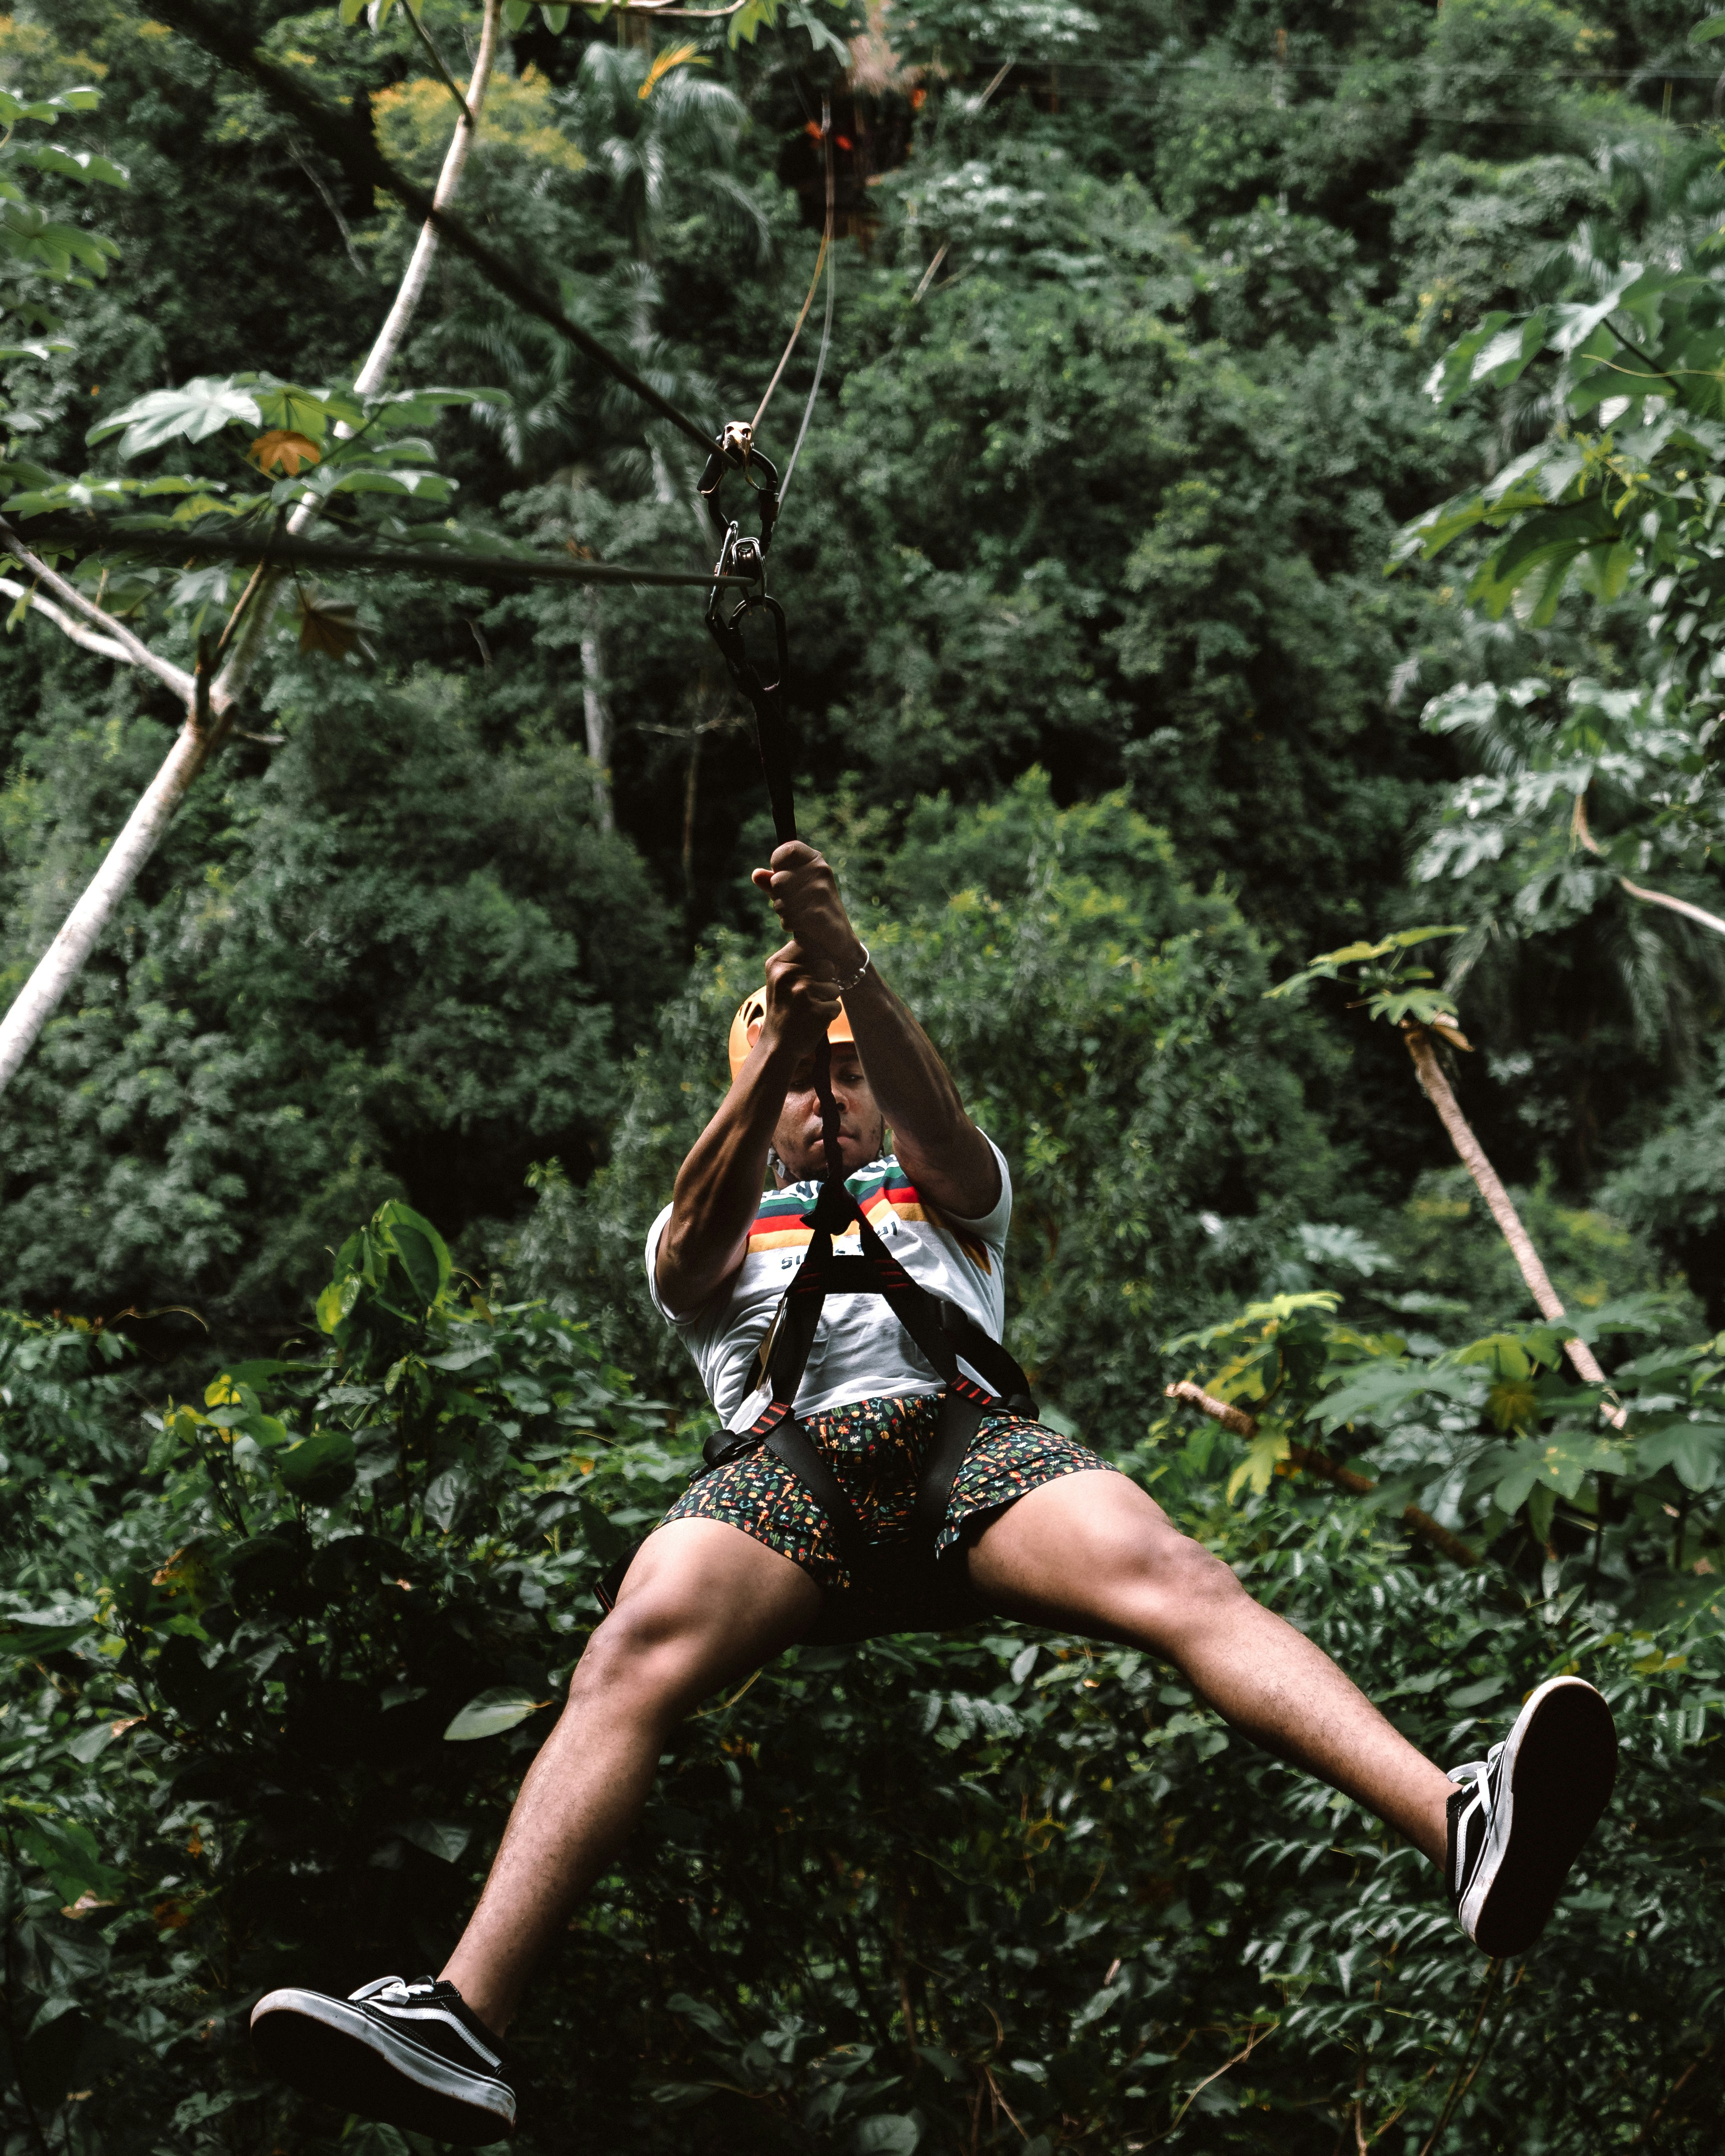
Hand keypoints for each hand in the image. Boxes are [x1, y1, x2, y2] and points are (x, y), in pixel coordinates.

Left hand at [751, 842, 864, 973]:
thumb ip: (773, 881)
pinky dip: (791, 925)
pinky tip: (804, 925)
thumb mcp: (794, 890)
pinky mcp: (818, 913)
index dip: (778, 863)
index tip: (782, 874)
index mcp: (815, 860)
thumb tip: (756, 874)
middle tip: (797, 902)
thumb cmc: (813, 907)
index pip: (787, 849)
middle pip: (777, 880)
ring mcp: (820, 891)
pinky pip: (787, 919)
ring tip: (801, 914)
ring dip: (785, 911)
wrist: (838, 938)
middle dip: (780, 896)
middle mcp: (820, 871)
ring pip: (780, 901)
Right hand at [759, 940, 840, 1056]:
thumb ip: (800, 961)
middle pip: (827, 965)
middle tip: (808, 997)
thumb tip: (829, 948)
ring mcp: (802, 993)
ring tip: (809, 1009)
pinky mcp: (816, 1011)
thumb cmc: (785, 1009)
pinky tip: (813, 1021)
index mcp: (778, 964)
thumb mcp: (781, 980)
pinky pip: (836, 1006)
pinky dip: (829, 1015)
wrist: (777, 1045)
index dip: (817, 959)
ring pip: (834, 986)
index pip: (810, 945)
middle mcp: (789, 975)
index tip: (808, 975)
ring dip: (827, 1000)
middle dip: (825, 981)